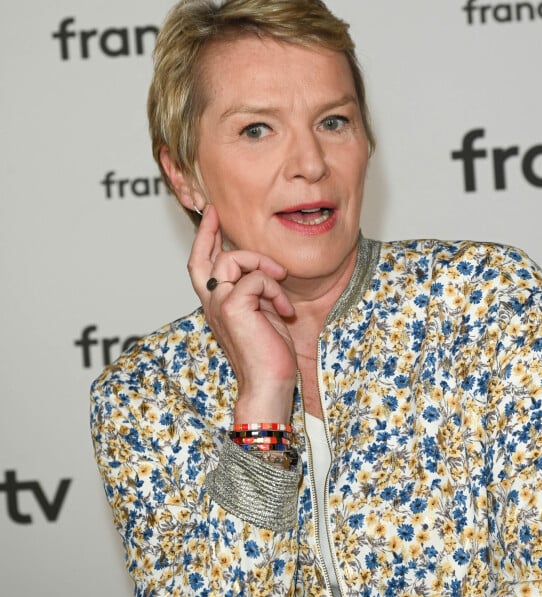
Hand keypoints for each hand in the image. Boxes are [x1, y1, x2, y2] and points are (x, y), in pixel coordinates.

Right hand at [188, 205, 296, 422]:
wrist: (269, 384)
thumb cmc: (269, 355)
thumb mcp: (262, 314)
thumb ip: (255, 292)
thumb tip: (262, 272)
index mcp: (218, 304)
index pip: (202, 266)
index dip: (204, 239)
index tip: (211, 216)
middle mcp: (213, 302)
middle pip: (205, 257)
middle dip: (210, 231)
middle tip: (217, 212)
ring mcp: (219, 303)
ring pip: (234, 259)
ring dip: (263, 266)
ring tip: (281, 284)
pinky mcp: (233, 307)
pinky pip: (256, 278)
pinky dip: (276, 290)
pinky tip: (285, 310)